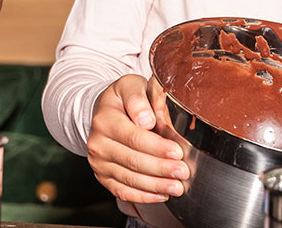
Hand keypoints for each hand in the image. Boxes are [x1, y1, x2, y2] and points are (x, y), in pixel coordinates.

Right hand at [87, 75, 186, 203]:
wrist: (106, 111)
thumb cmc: (125, 98)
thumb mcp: (130, 86)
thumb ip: (138, 98)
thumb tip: (146, 120)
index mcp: (105, 119)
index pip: (133, 137)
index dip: (157, 147)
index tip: (178, 152)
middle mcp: (98, 142)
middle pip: (132, 160)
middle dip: (161, 169)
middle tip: (183, 172)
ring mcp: (99, 162)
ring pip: (128, 178)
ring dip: (155, 185)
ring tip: (177, 187)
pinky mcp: (103, 176)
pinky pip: (122, 191)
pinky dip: (142, 196)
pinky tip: (161, 195)